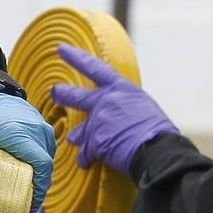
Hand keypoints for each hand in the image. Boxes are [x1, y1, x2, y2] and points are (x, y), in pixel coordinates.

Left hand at [0, 88, 54, 212]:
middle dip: (37, 187)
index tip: (29, 206)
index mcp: (20, 133)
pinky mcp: (40, 124)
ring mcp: (40, 124)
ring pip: (47, 157)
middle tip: (23, 204)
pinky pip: (44, 148)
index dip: (39, 190)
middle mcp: (36, 127)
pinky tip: (23, 172)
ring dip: (37, 174)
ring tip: (22, 191)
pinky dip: (36, 162)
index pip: (41, 166)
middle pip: (45, 165)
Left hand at [50, 43, 177, 173]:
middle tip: (54, 91)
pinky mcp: (95, 141)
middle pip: (76, 96)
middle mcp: (106, 101)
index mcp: (121, 88)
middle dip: (63, 93)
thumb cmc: (158, 130)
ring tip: (72, 138)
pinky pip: (85, 152)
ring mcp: (98, 121)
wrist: (158, 148)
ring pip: (78, 131)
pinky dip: (86, 159)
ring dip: (76, 136)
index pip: (94, 68)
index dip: (76, 57)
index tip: (61, 49)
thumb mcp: (143, 107)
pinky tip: (86, 163)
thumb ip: (124, 106)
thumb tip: (119, 114)